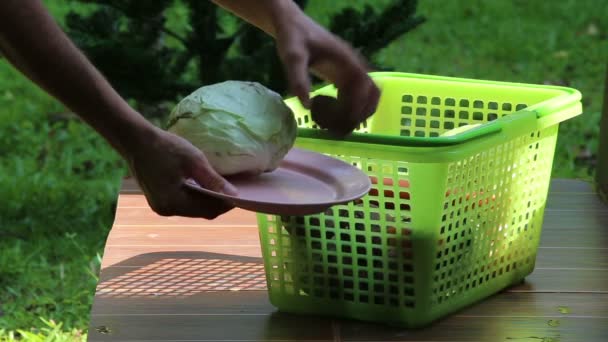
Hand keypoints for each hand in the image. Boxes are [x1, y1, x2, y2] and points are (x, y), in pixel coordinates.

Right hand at [126, 126, 237, 217]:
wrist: (135, 141)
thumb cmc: (165, 147)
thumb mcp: (194, 160)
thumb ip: (213, 180)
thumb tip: (233, 195)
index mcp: (173, 202)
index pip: (208, 210)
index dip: (226, 204)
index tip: (241, 195)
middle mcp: (166, 210)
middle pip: (201, 212)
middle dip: (218, 203)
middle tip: (233, 190)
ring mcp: (161, 207)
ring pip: (192, 209)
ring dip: (207, 201)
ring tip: (221, 188)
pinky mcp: (158, 201)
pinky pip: (183, 204)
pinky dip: (196, 198)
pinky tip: (204, 187)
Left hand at [273, 8, 380, 136]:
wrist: (294, 27)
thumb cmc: (293, 38)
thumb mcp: (293, 56)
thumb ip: (298, 77)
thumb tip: (306, 105)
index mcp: (348, 61)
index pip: (366, 87)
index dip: (359, 106)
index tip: (342, 120)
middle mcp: (354, 68)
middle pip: (372, 96)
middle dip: (359, 115)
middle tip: (337, 127)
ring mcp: (350, 74)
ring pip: (366, 99)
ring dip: (355, 115)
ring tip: (332, 124)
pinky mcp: (344, 79)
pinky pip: (354, 99)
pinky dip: (347, 111)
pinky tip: (326, 114)